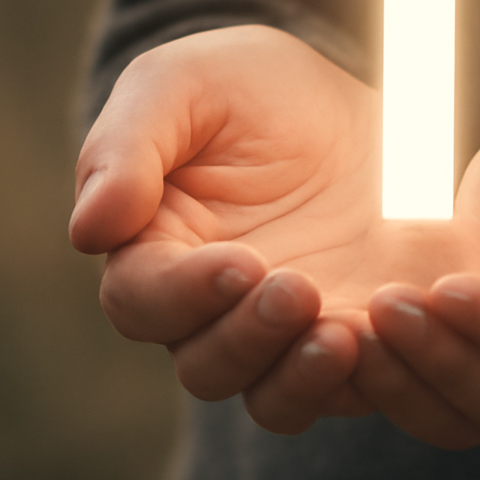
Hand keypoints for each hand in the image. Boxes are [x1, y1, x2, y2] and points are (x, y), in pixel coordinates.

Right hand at [68, 25, 468, 434]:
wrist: (343, 92)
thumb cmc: (241, 84)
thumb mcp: (181, 84)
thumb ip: (127, 147)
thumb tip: (91, 228)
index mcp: (154, 251)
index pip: (144, 300)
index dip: (185, 294)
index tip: (240, 262)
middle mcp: (211, 310)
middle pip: (206, 364)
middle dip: (249, 337)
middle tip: (297, 291)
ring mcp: (283, 331)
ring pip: (270, 395)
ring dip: (300, 376)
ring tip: (343, 335)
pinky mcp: (351, 333)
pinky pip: (350, 386)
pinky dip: (363, 378)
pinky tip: (389, 337)